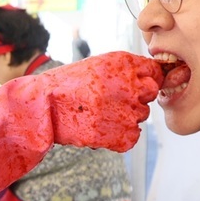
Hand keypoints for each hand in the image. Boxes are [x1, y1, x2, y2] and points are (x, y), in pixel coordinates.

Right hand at [0, 51, 166, 151]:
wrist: (44, 106)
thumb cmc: (70, 85)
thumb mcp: (99, 65)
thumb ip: (128, 69)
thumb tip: (153, 79)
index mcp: (123, 63)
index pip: (154, 72)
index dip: (146, 80)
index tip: (133, 87)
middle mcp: (128, 85)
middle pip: (150, 94)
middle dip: (136, 99)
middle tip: (111, 102)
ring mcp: (124, 110)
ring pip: (141, 116)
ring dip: (126, 118)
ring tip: (100, 114)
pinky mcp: (118, 134)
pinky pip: (132, 137)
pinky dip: (120, 137)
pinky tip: (101, 128)